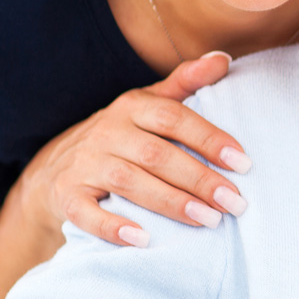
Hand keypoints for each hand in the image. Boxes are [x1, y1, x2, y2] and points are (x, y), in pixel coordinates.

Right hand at [17, 53, 248, 246]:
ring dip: (171, 203)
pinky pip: (87, 213)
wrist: (54, 166)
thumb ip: (186, 83)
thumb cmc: (121, 135)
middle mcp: (107, 133)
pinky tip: (143, 240)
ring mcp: (84, 165)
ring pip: (129, 183)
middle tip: (235, 202)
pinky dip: (113, 227)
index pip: (174, 118)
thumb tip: (224, 58)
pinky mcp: (67, 196)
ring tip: (208, 220)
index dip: (209, 139)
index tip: (243, 163)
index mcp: (132, 107)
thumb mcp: (148, 103)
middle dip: (200, 179)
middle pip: (157, 155)